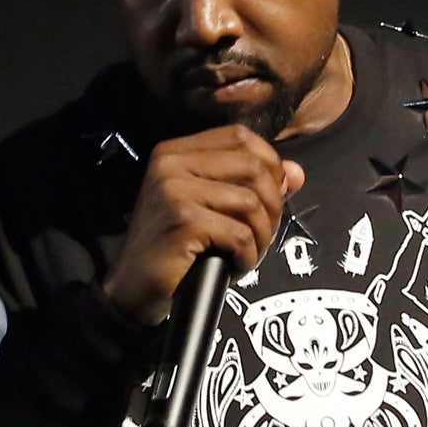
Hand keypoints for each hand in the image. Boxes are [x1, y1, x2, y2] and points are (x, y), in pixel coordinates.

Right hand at [103, 125, 305, 324]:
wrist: (131, 289)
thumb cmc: (173, 250)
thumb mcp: (210, 208)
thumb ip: (251, 185)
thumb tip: (295, 172)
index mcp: (175, 152)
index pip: (240, 137)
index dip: (269, 164)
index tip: (269, 197)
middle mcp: (171, 163)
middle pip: (253, 167)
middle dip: (272, 205)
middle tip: (262, 234)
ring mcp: (175, 190)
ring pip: (251, 202)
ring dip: (262, 235)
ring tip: (247, 253)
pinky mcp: (183, 221)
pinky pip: (240, 234)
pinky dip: (248, 255)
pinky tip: (234, 265)